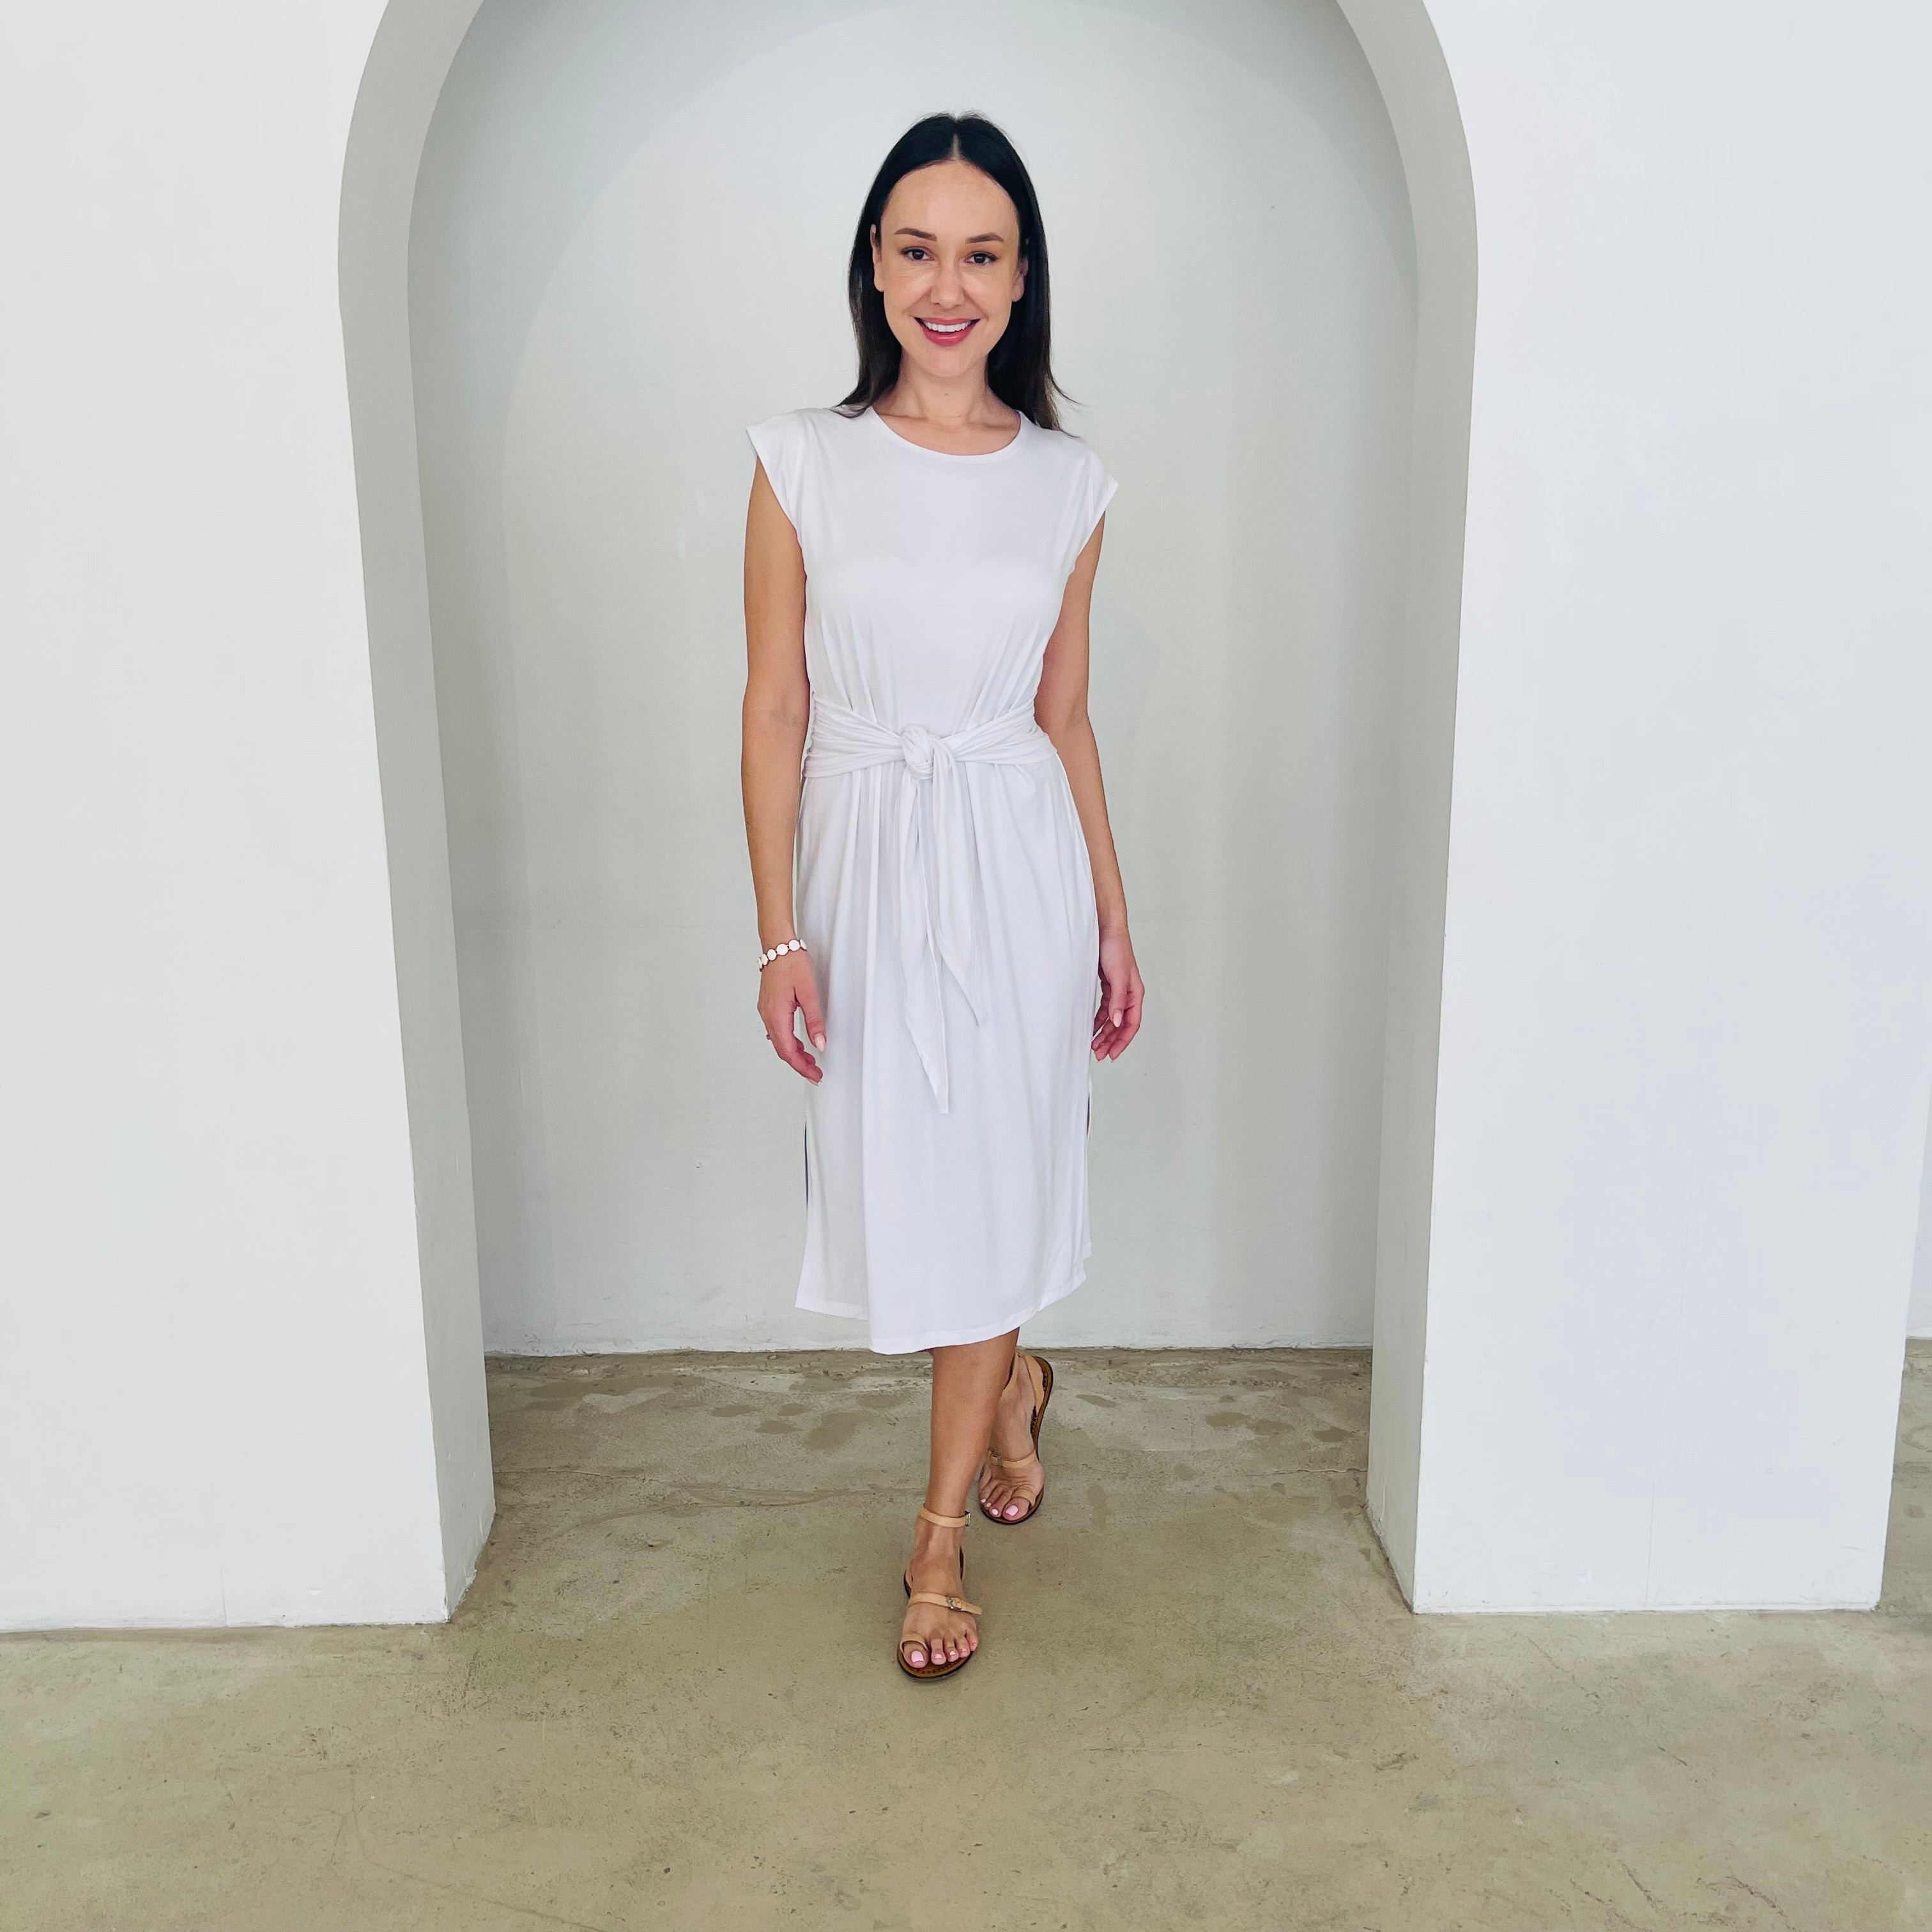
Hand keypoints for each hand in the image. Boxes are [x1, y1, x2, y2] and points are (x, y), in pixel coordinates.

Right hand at [759, 950, 825, 1082]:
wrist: (778, 945)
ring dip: (794, 1054)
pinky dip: (788, 1041)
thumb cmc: (792, 963)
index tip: (815, 1076)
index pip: (788, 1051)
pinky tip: (798, 1043)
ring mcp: (766, 1011)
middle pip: (782, 1050)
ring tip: (810, 1061)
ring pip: (779, 1041)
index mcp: (776, 1015)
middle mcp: (768, 1015)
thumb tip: (820, 1044)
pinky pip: (777, 1031)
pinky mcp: (769, 1006)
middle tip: (815, 1074)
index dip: (802, 1067)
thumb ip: (814, 1020)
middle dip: (799, 1064)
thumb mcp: (809, 992)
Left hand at [1092, 928, 1143, 1060]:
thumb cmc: (1116, 948)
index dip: (1122, 1041)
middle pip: (1122, 1025)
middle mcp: (1128, 995)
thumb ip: (1117, 1000)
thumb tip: (1117, 1022)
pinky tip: (1091, 1027)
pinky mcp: (1107, 986)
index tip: (1112, 1054)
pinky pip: (1104, 1009)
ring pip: (1112, 1019)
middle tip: (1099, 1054)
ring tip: (1094, 1045)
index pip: (1132, 1024)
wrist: (1105, 929)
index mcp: (1135, 994)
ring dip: (1104, 1033)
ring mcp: (1117, 991)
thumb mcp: (1118, 976)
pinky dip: (1098, 1020)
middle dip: (1111, 1041)